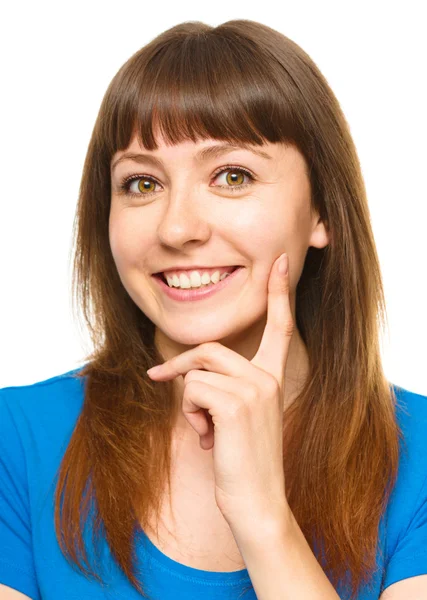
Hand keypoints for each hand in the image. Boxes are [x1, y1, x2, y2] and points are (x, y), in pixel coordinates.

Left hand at [147, 253, 293, 527]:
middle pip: (209, 350)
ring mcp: (255, 388)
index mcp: (272, 378)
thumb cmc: (243, 462)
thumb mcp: (236, 417)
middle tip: (159, 379)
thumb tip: (184, 373)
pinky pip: (191, 390)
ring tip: (207, 432)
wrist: (257, 502)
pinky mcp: (237, 401)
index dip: (279, 294)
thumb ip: (222, 387)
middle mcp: (268, 377)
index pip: (279, 327)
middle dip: (180, 369)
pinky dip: (190, 416)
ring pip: (195, 373)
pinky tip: (209, 440)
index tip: (281, 263)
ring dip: (189, 405)